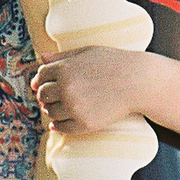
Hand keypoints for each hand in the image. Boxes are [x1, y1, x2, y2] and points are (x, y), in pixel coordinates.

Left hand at [30, 47, 150, 137]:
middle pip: (43, 95)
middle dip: (45, 95)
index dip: (40, 80)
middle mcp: (66, 89)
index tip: (42, 84)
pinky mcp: (84, 124)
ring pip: (50, 112)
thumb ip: (62, 56)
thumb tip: (41, 58)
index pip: (41, 76)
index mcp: (65, 69)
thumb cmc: (115, 63)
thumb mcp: (87, 52)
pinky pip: (62, 128)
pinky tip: (59, 123)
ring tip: (59, 108)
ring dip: (51, 110)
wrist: (139, 82)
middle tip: (50, 97)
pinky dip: (58, 126)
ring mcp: (75, 108)